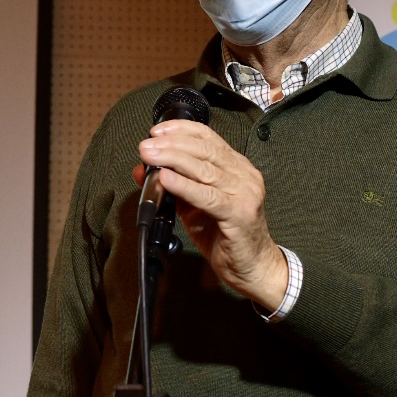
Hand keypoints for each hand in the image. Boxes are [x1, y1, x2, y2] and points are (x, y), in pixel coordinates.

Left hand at [137, 120, 288, 308]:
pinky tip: (167, 179)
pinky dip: (184, 186)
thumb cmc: (225, 235)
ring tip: (150, 156)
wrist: (254, 266)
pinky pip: (208, 196)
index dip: (182, 130)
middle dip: (172, 144)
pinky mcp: (239, 213)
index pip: (209, 138)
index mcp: (236, 167)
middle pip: (205, 150)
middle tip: (146, 145)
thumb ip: (172, 186)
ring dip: (173, 159)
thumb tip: (142, 170)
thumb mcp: (194, 206)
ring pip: (205, 169)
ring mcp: (244, 193)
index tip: (157, 130)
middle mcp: (244, 175)